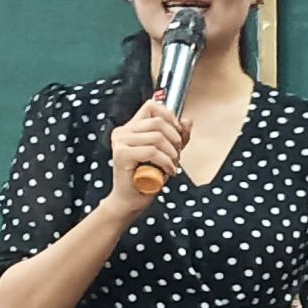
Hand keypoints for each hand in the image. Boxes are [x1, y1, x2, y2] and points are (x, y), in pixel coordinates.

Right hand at [106, 98, 188, 215]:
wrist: (131, 201)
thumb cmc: (146, 179)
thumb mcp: (166, 154)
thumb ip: (177, 137)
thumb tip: (187, 121)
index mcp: (130, 128)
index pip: (151, 106)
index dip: (169, 116)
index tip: (178, 133)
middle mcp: (122, 132)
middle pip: (158, 122)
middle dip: (175, 139)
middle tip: (177, 154)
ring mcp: (120, 143)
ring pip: (157, 137)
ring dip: (172, 153)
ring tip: (173, 165)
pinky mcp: (122, 155)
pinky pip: (152, 152)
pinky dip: (166, 162)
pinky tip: (168, 171)